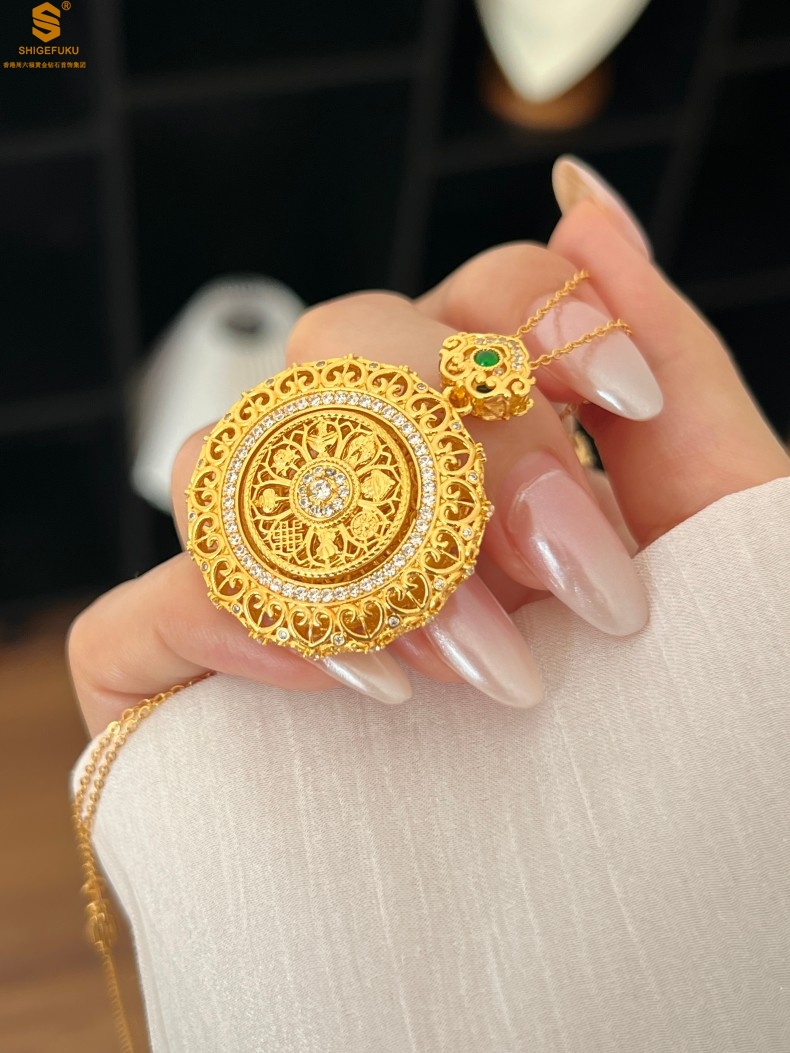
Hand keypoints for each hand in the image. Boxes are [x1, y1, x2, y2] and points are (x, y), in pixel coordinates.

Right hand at [68, 174, 788, 735]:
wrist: (643, 877)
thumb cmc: (682, 691)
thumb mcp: (711, 520)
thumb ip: (665, 361)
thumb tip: (585, 203)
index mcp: (479, 420)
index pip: (473, 293)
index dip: (543, 323)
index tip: (628, 405)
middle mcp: (359, 471)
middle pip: (343, 352)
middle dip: (472, 456)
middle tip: (585, 582)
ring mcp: (265, 567)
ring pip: (222, 465)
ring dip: (362, 554)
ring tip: (491, 667)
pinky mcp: (179, 678)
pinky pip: (135, 622)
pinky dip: (236, 632)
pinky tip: (367, 688)